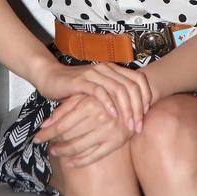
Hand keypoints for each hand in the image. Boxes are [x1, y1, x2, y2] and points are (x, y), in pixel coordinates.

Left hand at [33, 93, 134, 167]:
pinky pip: (94, 156)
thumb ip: (64, 109)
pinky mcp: (117, 142)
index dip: (47, 133)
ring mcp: (109, 132)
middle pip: (69, 137)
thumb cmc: (102, 94)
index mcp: (90, 104)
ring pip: (80, 148)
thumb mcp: (83, 96)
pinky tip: (70, 162)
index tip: (37, 137)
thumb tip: (44, 124)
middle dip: (53, 143)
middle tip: (44, 146)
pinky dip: (80, 161)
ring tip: (54, 152)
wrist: (132, 96)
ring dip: (64, 152)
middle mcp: (100, 119)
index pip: (62, 125)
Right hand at [35, 59, 152, 132]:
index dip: (146, 97)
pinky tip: (112, 116)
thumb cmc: (75, 88)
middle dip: (138, 108)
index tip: (146, 116)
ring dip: (126, 109)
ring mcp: (94, 73)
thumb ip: (113, 95)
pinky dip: (108, 103)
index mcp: (113, 69)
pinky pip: (99, 91)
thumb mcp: (98, 90)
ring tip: (128, 125)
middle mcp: (106, 68)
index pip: (138, 79)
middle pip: (131, 86)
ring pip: (118, 89)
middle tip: (138, 127)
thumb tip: (134, 113)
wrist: (50, 78)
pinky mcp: (81, 81)